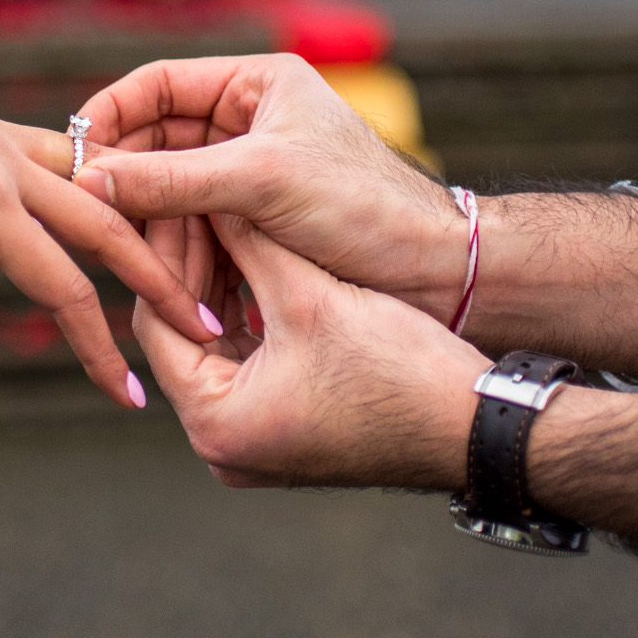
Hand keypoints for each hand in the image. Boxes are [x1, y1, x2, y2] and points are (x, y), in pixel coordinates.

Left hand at [0, 0, 216, 407]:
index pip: (61, 284)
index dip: (98, 347)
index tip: (130, 396)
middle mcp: (5, 162)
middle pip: (106, 228)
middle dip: (156, 282)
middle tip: (206, 327)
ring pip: (93, 186)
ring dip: (137, 229)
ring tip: (177, 264)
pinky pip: (63, 156)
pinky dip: (98, 187)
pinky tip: (105, 201)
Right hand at [69, 55, 469, 326]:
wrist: (435, 271)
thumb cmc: (364, 207)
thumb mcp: (261, 183)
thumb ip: (173, 180)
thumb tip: (89, 179)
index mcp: (256, 83)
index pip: (158, 85)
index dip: (110, 116)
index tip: (73, 155)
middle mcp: (248, 120)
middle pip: (155, 141)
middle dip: (126, 180)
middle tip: (89, 215)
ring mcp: (248, 173)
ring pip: (169, 191)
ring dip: (149, 224)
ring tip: (128, 256)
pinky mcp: (253, 222)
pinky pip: (192, 227)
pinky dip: (174, 251)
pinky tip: (160, 278)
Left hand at [134, 210, 488, 489]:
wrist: (477, 426)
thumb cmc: (399, 370)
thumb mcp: (310, 295)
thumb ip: (249, 242)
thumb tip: (203, 191)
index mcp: (215, 424)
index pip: (159, 324)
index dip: (167, 255)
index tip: (178, 201)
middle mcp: (223, 446)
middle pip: (185, 338)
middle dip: (195, 270)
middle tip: (199, 203)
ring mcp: (254, 443)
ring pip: (219, 348)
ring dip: (224, 289)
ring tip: (229, 222)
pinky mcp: (285, 431)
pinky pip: (250, 366)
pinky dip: (253, 318)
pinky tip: (260, 261)